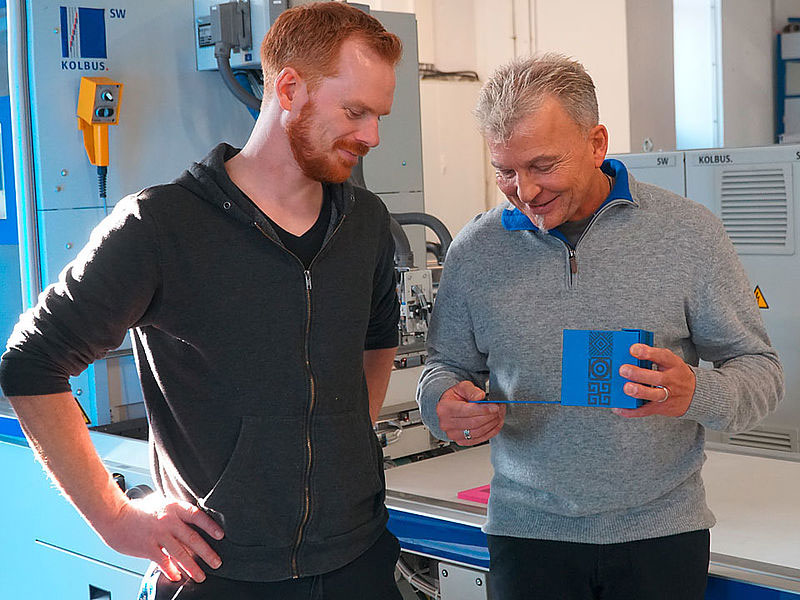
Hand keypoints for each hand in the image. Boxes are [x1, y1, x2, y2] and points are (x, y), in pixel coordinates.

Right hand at [100, 498, 223, 581]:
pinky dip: (171, 570)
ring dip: (192, 567)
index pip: (197, 516)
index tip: (221, 536)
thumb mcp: (161, 504)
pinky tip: (177, 577)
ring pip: (180, 553)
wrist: (114, 517)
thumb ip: (176, 513)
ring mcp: (158, 534)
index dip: (210, 526)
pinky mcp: (147, 547)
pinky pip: (163, 561)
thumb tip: (192, 521)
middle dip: (207, 553)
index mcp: (174, 508)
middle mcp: (168, 521)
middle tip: (217, 563)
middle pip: (192, 538)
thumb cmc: (138, 511)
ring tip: (200, 576)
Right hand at [437, 381, 505, 445]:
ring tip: (499, 415)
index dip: (484, 410)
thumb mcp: (462, 387)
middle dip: (490, 416)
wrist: (452, 406)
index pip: (467, 411)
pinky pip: (479, 439)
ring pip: (478, 432)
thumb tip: (479, 396)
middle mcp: (446, 424)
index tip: (495, 407)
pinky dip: (490, 432)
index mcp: (444, 409)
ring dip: (492, 424)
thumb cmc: (456, 397)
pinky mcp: (461, 441)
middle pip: (474, 423)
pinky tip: (495, 424)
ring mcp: (453, 435)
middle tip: (499, 409)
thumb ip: (471, 390)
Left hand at [612, 343, 695, 418]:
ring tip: (626, 388)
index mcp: (673, 365)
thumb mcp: (670, 362)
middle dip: (639, 374)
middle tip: (623, 370)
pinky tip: (618, 408)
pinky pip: (645, 411)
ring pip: (654, 395)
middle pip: (657, 377)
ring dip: (639, 392)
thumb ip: (652, 357)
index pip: (662, 356)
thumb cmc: (675, 374)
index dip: (648, 352)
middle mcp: (672, 380)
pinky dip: (631, 411)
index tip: (633, 349)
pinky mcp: (661, 408)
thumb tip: (627, 353)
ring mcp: (668, 395)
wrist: (695, 394)